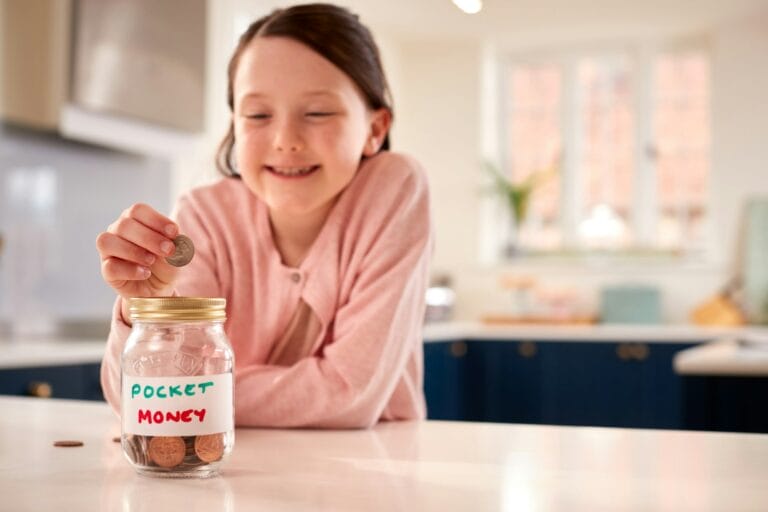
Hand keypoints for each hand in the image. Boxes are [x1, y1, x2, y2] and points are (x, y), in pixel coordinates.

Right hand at [96, 203, 180, 321]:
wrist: (158, 288)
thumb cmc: (165, 264)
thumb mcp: (175, 254)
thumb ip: (174, 245)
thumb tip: (172, 240)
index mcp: (135, 220)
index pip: (138, 210)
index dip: (156, 220)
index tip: (174, 232)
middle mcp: (117, 231)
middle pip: (124, 225)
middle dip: (149, 238)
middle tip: (168, 250)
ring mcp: (109, 251)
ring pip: (108, 242)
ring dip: (133, 251)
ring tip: (152, 261)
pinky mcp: (107, 271)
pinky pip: (110, 266)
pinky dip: (130, 270)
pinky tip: (145, 273)